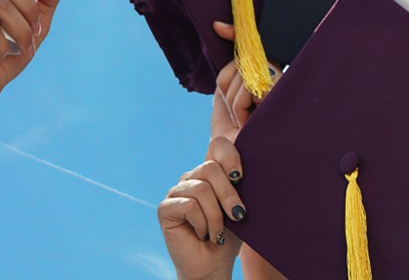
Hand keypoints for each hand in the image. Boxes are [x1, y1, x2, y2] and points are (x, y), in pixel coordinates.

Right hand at [158, 137, 246, 279]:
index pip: (217, 146)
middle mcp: (192, 177)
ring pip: (202, 188)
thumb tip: (243, 170)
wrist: (215, 264)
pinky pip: (189, 205)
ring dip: (216, 216)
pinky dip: (202, 223)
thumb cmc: (231, 234)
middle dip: (229, 194)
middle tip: (238, 216)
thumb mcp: (240, 204)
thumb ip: (239, 183)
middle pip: (211, 168)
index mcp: (211, 172)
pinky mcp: (165, 207)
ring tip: (218, 232)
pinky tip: (203, 234)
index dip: (230, 156)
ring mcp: (177, 191)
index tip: (240, 178)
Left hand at [209, 21, 281, 143]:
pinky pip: (245, 90)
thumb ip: (225, 70)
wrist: (245, 166)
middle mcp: (275, 74)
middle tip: (238, 115)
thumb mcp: (226, 99)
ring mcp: (279, 83)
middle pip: (236, 65)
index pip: (247, 44)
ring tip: (245, 123)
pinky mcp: (279, 92)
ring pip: (238, 78)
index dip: (234, 33)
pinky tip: (251, 125)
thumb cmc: (239, 138)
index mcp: (264, 74)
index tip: (218, 27)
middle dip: (227, 92)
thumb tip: (218, 25)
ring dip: (233, 107)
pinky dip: (240, 111)